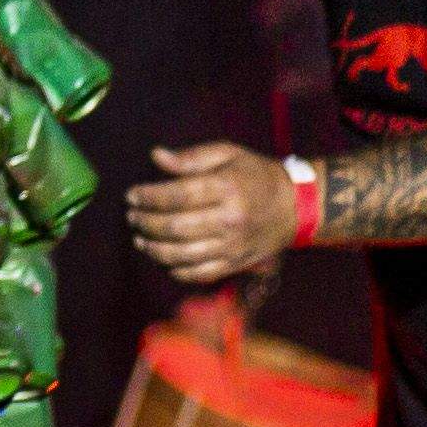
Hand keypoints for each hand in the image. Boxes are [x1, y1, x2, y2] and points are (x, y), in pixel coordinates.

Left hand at [125, 140, 301, 285]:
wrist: (294, 206)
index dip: (149, 196)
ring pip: (182, 254)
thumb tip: (156, 156)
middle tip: (132, 216)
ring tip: (140, 239)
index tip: (132, 195)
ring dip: (154, 248)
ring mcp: (233, 245)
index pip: (178, 195)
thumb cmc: (255, 174)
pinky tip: (162, 258)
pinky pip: (198, 273)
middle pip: (175, 227)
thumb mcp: (228, 154)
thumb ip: (191, 157)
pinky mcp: (235, 263)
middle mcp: (230, 219)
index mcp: (227, 187)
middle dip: (146, 223)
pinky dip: (175, 269)